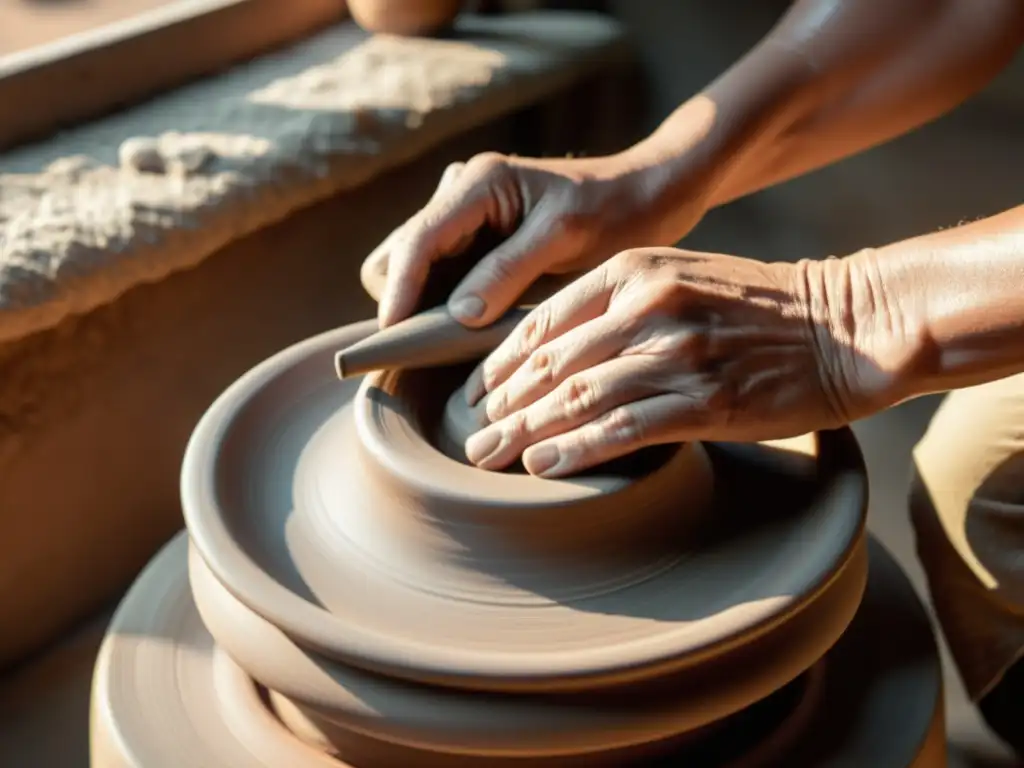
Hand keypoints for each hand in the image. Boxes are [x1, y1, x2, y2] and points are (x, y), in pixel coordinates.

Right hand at [366, 150, 709, 327]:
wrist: (647, 196)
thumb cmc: (614, 210)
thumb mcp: (565, 237)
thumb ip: (508, 270)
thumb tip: (457, 314)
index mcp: (477, 184)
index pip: (416, 242)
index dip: (400, 293)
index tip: (395, 340)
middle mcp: (459, 196)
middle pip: (397, 256)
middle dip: (406, 299)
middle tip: (439, 343)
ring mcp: (464, 219)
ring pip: (411, 270)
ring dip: (424, 305)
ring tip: (457, 341)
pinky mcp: (475, 243)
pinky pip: (438, 278)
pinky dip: (443, 305)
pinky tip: (474, 329)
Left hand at [462, 247, 906, 476]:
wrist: (848, 324)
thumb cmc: (760, 307)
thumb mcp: (682, 277)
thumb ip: (619, 302)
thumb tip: (555, 350)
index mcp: (634, 271)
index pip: (543, 321)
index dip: (499, 362)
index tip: (477, 394)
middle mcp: (648, 306)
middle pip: (549, 363)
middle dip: (501, 405)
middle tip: (470, 437)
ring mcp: (676, 353)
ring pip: (576, 397)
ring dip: (524, 433)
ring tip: (489, 457)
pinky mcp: (705, 400)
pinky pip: (622, 429)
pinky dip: (576, 450)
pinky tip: (542, 466)